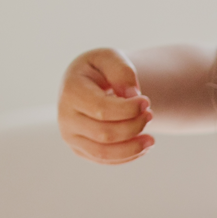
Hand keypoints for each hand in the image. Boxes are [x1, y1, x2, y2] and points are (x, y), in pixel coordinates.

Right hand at [59, 48, 156, 164]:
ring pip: (103, 152)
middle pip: (104, 133)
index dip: (128, 109)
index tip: (146, 101)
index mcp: (71, 91)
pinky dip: (127, 156)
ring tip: (151, 139)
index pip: (102, 109)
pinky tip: (143, 146)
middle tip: (150, 115)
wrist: (89, 83)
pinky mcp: (80, 149)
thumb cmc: (102, 69)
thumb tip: (132, 95)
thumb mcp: (111, 58)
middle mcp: (65, 117)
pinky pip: (104, 160)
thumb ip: (122, 71)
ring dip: (132, 148)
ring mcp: (71, 136)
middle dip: (133, 126)